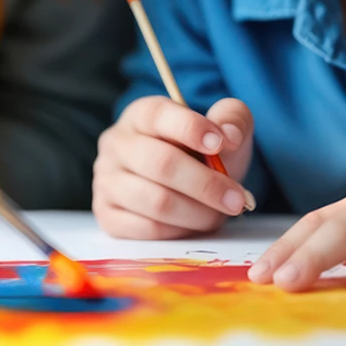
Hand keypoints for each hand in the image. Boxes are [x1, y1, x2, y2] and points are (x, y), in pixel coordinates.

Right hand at [93, 95, 253, 238]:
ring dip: (198, 212)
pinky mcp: (108, 214)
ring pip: (156, 201)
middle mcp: (116, 144)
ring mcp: (107, 180)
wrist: (183, 182)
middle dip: (206, 184)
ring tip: (220, 214)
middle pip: (161, 164)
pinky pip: (147, 228)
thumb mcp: (221, 128)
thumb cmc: (201, 151)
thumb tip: (230, 135)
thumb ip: (232, 119)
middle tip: (238, 199)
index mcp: (140, 115)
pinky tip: (195, 223)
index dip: (191, 128)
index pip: (159, 115)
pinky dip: (180, 230)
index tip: (222, 143)